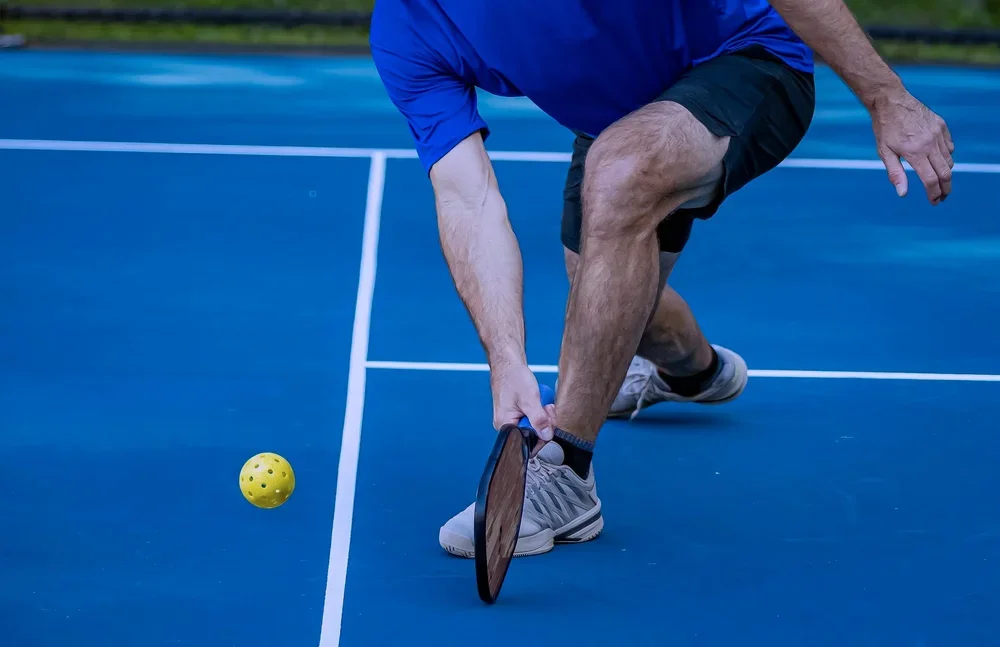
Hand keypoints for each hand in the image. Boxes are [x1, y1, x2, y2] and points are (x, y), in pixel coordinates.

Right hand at [490, 362, 555, 441]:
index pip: (528, 441)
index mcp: (506, 425)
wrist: (508, 363)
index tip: (548, 420)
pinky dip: (540, 411)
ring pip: (535, 426)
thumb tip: (546, 436)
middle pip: (533, 435)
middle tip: (547, 407)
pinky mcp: (517, 414)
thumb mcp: (529, 399)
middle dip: (545, 422)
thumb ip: (538, 419)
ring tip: (543, 402)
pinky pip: (532, 418)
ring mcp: (512, 420)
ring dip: (544, 415)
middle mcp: (507, 426)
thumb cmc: (513, 378)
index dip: (542, 433)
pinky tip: (540, 402)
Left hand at [871, 89, 954, 204]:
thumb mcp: (884, 153)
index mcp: (916, 153)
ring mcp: (938, 134)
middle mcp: (930, 144)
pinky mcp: (941, 126)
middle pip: (945, 173)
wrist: (891, 101)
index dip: (934, 194)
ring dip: (946, 173)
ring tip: (939, 182)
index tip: (934, 202)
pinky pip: (949, 146)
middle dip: (945, 188)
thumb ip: (895, 174)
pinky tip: (938, 161)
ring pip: (949, 160)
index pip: (930, 180)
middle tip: (942, 197)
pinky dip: (947, 157)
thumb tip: (903, 194)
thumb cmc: (885, 129)